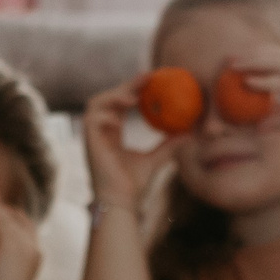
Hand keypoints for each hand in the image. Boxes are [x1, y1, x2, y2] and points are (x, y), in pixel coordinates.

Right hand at [81, 77, 186, 208]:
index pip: (120, 103)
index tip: (152, 78)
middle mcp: (101, 131)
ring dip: (114, 95)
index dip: (133, 89)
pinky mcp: (88, 142)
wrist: (120, 202)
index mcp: (112, 133)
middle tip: (148, 76)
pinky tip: (122, 114)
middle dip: (126, 85)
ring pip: (96, 103)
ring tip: (134, 95)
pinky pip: (92, 118)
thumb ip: (169, 145)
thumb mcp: (156, 160)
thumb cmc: (134, 185)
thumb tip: (191, 133)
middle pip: (109, 98)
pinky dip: (106, 113)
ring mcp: (93, 136)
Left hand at [225, 44, 279, 140]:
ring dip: (253, 63)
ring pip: (276, 63)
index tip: (236, 60)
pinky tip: (247, 83)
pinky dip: (265, 81)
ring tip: (232, 66)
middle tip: (228, 59)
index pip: (277, 56)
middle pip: (273, 54)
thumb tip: (258, 128)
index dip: (256, 55)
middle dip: (249, 54)